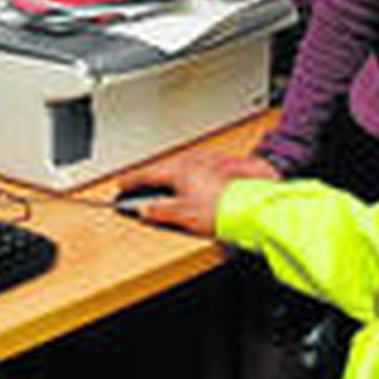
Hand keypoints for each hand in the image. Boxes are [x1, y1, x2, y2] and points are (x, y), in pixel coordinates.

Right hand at [115, 151, 280, 236]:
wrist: (258, 204)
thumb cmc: (224, 209)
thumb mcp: (185, 216)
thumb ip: (160, 211)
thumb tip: (144, 210)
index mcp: (180, 171)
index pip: (149, 175)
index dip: (132, 181)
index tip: (120, 183)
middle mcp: (195, 161)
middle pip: (167, 169)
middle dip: (154, 178)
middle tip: (141, 186)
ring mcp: (212, 162)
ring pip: (186, 167)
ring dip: (176, 177)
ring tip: (172, 191)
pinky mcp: (228, 166)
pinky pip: (203, 168)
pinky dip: (195, 177)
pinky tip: (200, 187)